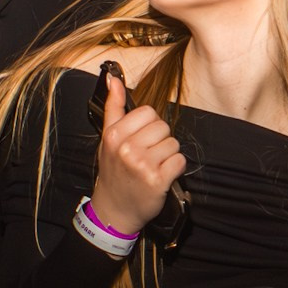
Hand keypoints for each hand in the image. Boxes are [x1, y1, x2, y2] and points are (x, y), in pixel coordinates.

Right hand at [89, 73, 185, 236]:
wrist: (114, 209)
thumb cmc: (113, 172)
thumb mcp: (108, 139)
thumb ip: (113, 107)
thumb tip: (113, 78)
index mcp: (114, 135)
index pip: (148, 112)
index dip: (149, 126)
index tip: (141, 140)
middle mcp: (127, 148)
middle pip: (162, 127)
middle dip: (159, 140)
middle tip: (147, 156)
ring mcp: (142, 165)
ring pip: (173, 144)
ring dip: (168, 155)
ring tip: (153, 166)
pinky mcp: (157, 180)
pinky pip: (180, 161)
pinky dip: (175, 169)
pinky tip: (162, 175)